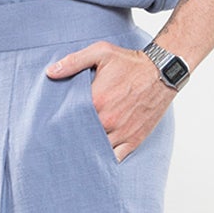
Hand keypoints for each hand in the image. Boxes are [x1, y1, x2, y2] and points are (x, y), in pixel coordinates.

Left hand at [44, 41, 172, 160]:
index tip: (53, 125)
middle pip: (82, 137)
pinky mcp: (134, 139)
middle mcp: (108, 120)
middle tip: (61, 140)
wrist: (162, 71)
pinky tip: (98, 157)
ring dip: (88, 150)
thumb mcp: (101, 53)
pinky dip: (106, 159)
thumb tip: (51, 72)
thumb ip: (73, 62)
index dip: (61, 123)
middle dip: (72, 138)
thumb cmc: (131, 62)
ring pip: (97, 150)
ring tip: (77, 150)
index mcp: (96, 101)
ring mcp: (122, 132)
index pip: (69, 119)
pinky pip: (116, 158)